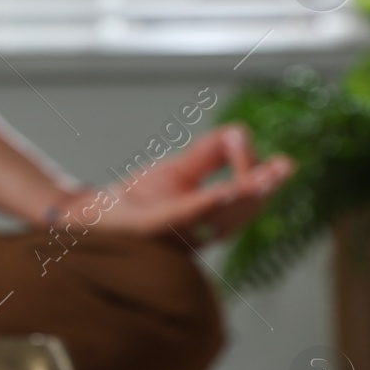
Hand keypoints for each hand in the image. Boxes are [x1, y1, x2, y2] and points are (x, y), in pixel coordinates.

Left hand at [56, 125, 291, 245]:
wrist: (84, 219)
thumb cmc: (135, 202)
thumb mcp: (176, 172)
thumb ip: (208, 154)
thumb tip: (239, 133)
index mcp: (207, 223)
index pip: (243, 203)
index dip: (263, 182)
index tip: (281, 163)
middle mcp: (195, 235)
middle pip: (237, 211)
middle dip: (261, 189)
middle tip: (284, 168)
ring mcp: (173, 235)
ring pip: (215, 215)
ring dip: (242, 196)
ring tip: (264, 179)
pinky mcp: (149, 229)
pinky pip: (183, 217)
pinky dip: (207, 204)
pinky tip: (225, 189)